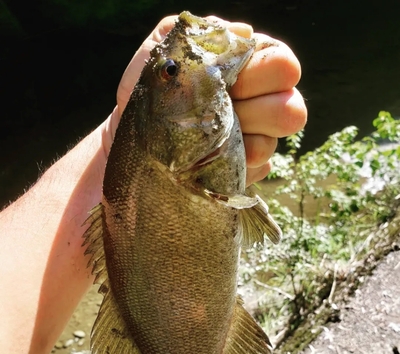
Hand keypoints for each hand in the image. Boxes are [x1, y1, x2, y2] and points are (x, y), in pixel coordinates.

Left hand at [104, 15, 306, 185]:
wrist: (138, 135)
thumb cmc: (154, 89)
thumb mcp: (165, 50)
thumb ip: (201, 33)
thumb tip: (244, 34)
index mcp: (250, 66)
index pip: (284, 66)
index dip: (262, 74)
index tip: (228, 80)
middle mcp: (262, 103)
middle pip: (292, 111)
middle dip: (256, 111)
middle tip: (220, 110)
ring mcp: (257, 139)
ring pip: (271, 145)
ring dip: (236, 141)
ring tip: (204, 136)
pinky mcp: (245, 170)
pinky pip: (251, 172)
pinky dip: (227, 166)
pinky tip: (204, 159)